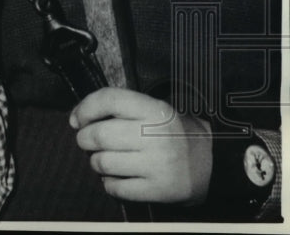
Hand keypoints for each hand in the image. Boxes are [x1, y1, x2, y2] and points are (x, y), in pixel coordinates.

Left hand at [69, 87, 211, 205]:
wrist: (213, 163)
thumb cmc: (172, 133)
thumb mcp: (154, 109)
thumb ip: (120, 107)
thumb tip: (78, 118)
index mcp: (155, 110)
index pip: (109, 99)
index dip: (85, 108)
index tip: (77, 119)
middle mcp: (157, 136)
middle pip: (99, 134)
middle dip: (84, 139)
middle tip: (88, 141)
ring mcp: (158, 165)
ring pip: (103, 162)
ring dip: (95, 161)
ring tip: (104, 159)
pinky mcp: (159, 190)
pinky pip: (116, 188)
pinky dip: (109, 183)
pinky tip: (116, 177)